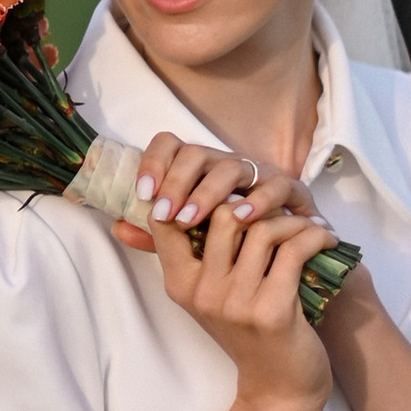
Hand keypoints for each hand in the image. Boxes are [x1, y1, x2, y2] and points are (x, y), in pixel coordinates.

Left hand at [112, 131, 314, 251]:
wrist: (293, 265)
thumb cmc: (238, 248)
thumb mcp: (194, 243)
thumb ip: (159, 236)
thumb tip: (117, 227)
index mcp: (200, 172)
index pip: (171, 145)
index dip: (154, 162)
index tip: (143, 193)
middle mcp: (227, 167)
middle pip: (197, 153)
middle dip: (176, 182)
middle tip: (164, 215)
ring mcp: (260, 175)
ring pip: (232, 166)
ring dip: (207, 192)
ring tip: (191, 220)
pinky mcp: (293, 192)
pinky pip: (277, 185)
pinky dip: (258, 199)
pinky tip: (241, 218)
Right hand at [138, 186, 337, 410]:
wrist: (281, 390)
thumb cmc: (250, 335)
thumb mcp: (214, 297)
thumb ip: (198, 255)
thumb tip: (173, 201)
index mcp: (181, 285)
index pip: (168, 219)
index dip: (194, 192)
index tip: (231, 189)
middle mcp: (202, 293)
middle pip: (222, 214)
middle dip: (257, 202)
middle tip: (282, 206)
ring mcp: (235, 303)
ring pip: (261, 229)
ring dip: (292, 221)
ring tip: (309, 226)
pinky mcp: (271, 310)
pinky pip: (293, 250)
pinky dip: (313, 237)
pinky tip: (324, 240)